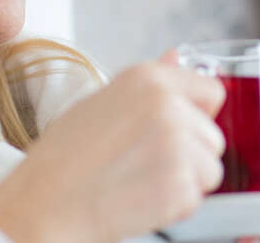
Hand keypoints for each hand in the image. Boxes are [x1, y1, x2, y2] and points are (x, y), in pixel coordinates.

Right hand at [0, 53, 225, 242]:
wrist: (47, 198)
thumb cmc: (68, 151)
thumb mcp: (106, 98)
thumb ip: (152, 80)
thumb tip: (177, 56)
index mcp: (148, 77)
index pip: (211, 90)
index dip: (197, 112)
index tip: (180, 125)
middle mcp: (167, 103)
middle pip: (213, 134)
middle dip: (190, 152)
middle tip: (147, 159)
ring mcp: (176, 143)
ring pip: (210, 167)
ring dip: (186, 179)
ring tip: (143, 177)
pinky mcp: (180, 184)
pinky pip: (197, 197)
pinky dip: (176, 203)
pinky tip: (141, 195)